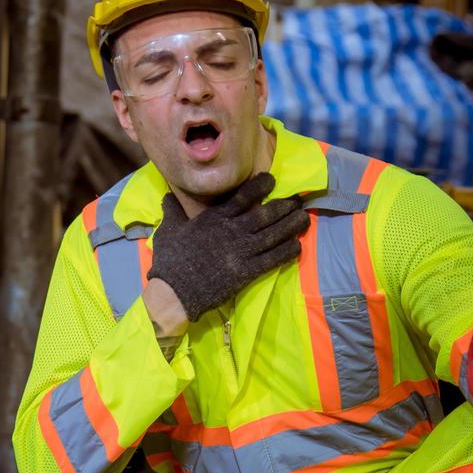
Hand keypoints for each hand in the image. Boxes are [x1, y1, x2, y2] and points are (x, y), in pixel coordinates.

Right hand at [146, 173, 307, 321]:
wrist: (174, 292)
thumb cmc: (170, 260)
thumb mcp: (168, 230)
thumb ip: (172, 210)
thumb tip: (168, 194)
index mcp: (214, 219)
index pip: (243, 197)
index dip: (260, 186)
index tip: (272, 180)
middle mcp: (231, 232)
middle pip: (265, 214)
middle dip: (284, 206)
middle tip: (297, 200)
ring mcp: (241, 253)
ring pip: (273, 235)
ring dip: (291, 226)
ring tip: (304, 218)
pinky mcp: (246, 272)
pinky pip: (272, 260)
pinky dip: (286, 252)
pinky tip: (297, 246)